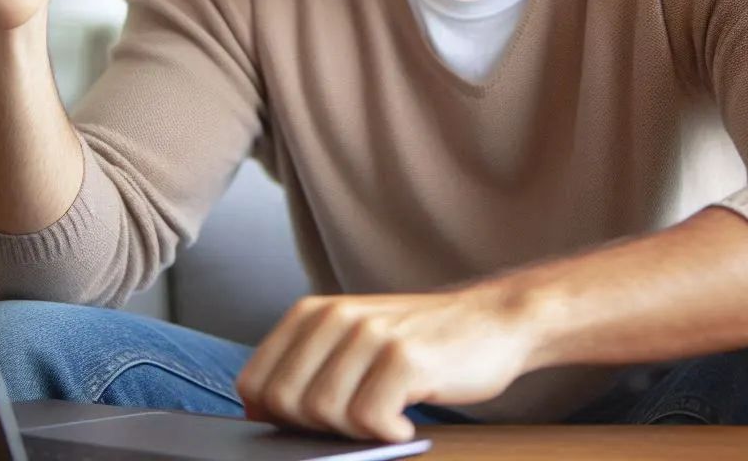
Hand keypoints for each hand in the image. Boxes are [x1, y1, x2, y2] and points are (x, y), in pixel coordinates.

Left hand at [235, 285, 532, 442]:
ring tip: (386, 414)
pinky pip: (369, 421)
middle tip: (358, 417)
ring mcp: (371, 335)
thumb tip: (256, 409)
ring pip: (324, 414)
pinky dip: (389, 434)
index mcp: (315, 313)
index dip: (276, 416)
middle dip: (316, 427)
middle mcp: (338, 317)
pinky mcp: (404, 358)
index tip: (312, 422)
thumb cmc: (420, 341)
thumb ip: (306, 365)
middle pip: (285, 403)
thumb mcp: (352, 340)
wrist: (492, 320)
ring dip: (357, 430)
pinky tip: (407, 422)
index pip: (255, 382)